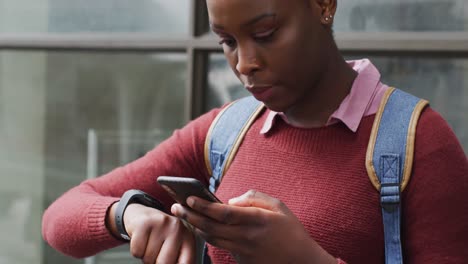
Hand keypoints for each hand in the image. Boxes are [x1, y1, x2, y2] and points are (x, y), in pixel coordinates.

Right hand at [120, 203, 194, 263]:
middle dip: (156, 263)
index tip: (168, 263)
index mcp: (188, 237)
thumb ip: (177, 259)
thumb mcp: (174, 246)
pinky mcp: (144, 223)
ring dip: (146, 257)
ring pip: (149, 258)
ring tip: (149, 245)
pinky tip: (142, 240)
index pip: (187, 262)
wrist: (142, 215)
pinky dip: (137, 251)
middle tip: (156, 254)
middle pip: (165, 262)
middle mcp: (177, 227)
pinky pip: (137, 251)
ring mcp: (161, 223)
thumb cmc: (160, 235)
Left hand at [171, 190, 335, 263]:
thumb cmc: (290, 229)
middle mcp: (246, 237)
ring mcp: (243, 251)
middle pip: (210, 227)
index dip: (203, 205)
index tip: (189, 197)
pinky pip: (220, 247)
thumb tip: (229, 200)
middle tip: (175, 207)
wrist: (301, 260)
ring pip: (211, 239)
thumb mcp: (278, 206)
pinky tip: (200, 228)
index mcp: (256, 220)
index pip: (222, 213)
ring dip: (194, 227)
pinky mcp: (242, 261)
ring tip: (183, 216)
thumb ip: (253, 198)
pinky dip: (208, 237)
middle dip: (190, 216)